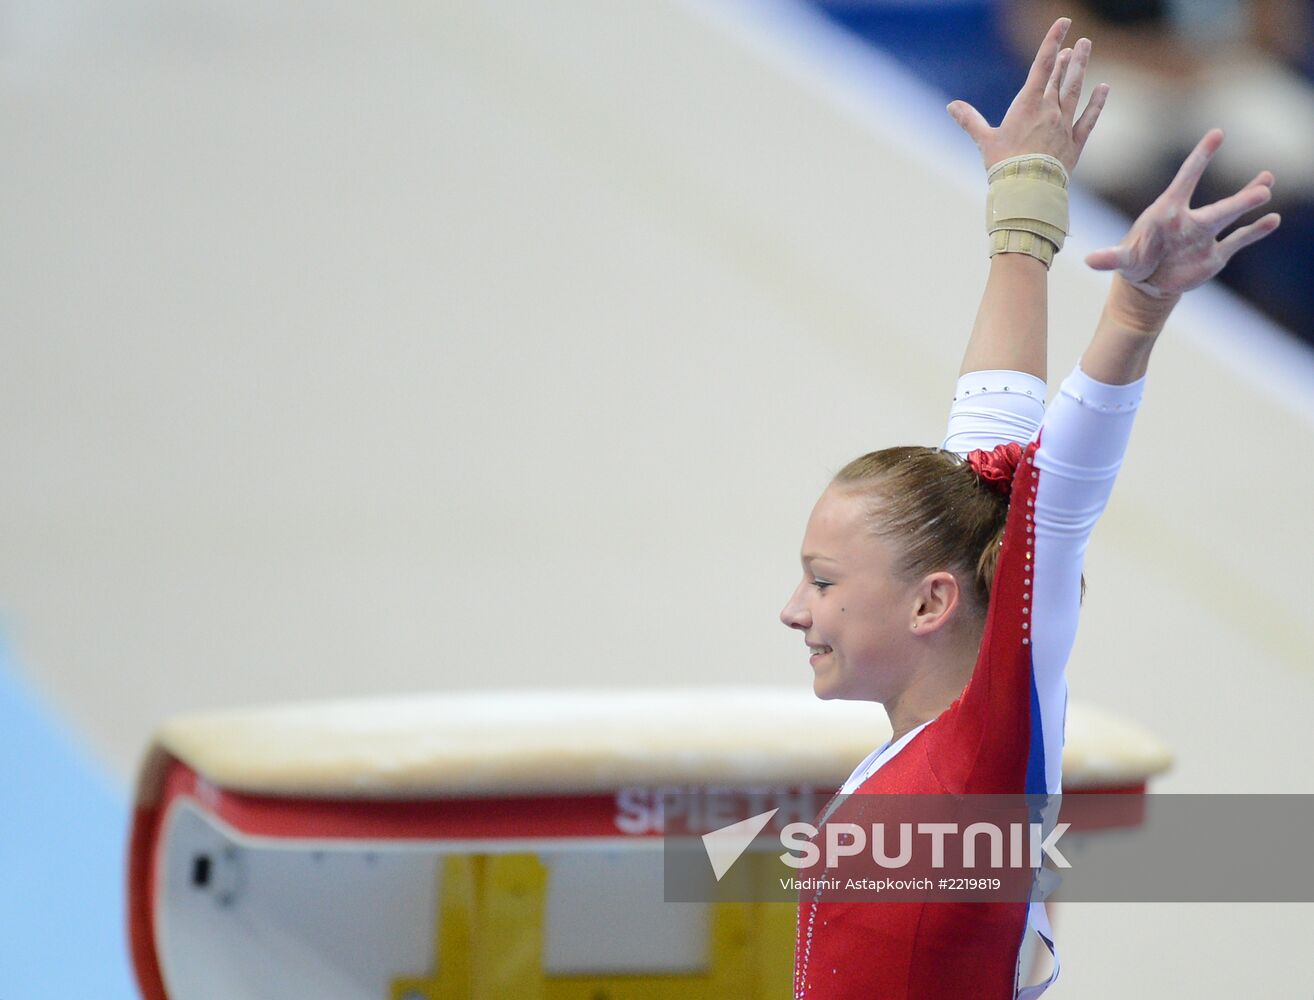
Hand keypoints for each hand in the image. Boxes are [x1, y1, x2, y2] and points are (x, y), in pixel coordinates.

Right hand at [948, 17, 1107, 174]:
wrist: (1027, 189)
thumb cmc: (1003, 165)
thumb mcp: (984, 140)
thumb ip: (970, 120)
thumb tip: (951, 106)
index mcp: (1028, 105)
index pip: (1042, 65)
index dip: (1053, 40)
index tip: (1063, 22)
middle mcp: (1050, 110)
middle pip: (1060, 77)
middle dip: (1067, 57)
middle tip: (1075, 43)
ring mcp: (1065, 125)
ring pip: (1074, 91)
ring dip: (1080, 69)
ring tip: (1085, 50)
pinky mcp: (1075, 142)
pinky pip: (1089, 118)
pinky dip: (1097, 102)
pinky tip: (1104, 87)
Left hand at [1085, 129, 1280, 296]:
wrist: (1148, 281)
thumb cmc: (1135, 260)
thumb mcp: (1122, 259)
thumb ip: (1109, 258)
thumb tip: (1090, 261)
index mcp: (1168, 212)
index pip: (1186, 179)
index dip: (1200, 158)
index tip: (1217, 134)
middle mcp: (1191, 220)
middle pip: (1218, 208)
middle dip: (1240, 199)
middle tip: (1265, 182)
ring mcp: (1205, 236)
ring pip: (1231, 218)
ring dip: (1249, 206)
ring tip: (1269, 187)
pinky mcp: (1215, 255)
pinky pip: (1238, 241)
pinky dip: (1254, 232)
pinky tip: (1273, 220)